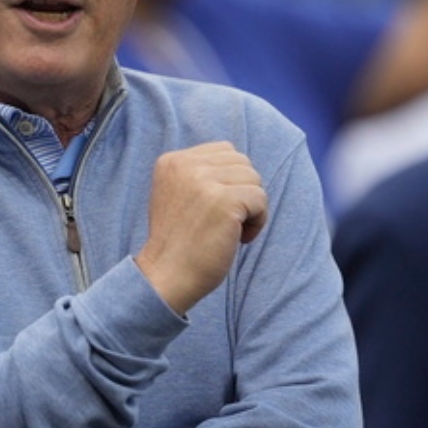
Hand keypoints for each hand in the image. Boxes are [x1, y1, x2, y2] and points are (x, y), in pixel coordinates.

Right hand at [134, 142, 267, 314]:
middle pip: (242, 162)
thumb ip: (199, 175)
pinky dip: (258, 222)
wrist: (166, 276)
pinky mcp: (224, 201)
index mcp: (172, 161)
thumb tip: (241, 166)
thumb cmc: (178, 243)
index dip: (231, 180)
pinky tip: (239, 239)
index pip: (224, 151)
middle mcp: (185, 165)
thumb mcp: (177, 195)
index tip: (216, 208)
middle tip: (226, 222)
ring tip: (232, 231)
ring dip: (252, 207)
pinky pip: (261, 199)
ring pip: (254, 179)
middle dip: (243, 192)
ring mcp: (204, 181)